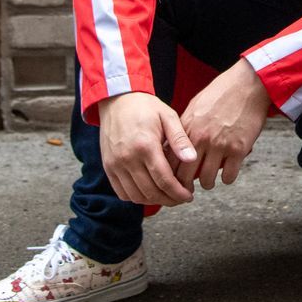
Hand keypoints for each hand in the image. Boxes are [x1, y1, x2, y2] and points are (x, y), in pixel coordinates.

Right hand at [97, 92, 196, 206]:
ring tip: (167, 196)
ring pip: (136, 196)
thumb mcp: (167, 116)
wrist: (116, 100)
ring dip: (154, 201)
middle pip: (151, 192)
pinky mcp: (108, 167)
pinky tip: (149, 192)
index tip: (189, 196)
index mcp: (145, 146)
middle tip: (181, 198)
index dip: (179, 193)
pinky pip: (122, 192)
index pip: (164, 180)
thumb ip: (180, 139)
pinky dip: (137, 197)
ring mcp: (115, 164)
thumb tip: (192, 159)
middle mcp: (128, 158)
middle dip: (170, 200)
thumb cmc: (145, 107)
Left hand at [179, 59, 270, 190]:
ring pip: (207, 180)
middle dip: (185, 186)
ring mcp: (220, 145)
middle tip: (188, 189)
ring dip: (208, 183)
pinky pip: (228, 176)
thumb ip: (186, 127)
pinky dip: (227, 178)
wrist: (248, 85)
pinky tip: (227, 171)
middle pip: (185, 175)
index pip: (171, 160)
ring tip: (209, 179)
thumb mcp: (196, 106)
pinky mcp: (239, 149)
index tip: (173, 179)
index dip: (170, 173)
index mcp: (188, 127)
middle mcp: (201, 138)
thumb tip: (176, 146)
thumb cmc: (222, 93)